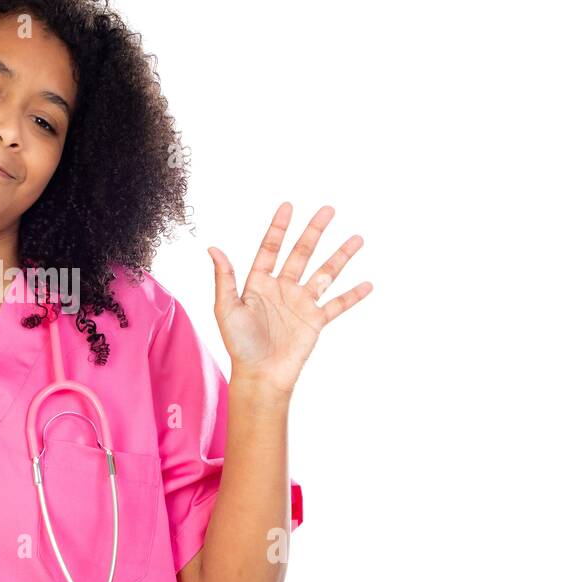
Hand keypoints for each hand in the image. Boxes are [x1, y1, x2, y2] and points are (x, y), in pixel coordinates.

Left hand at [208, 203, 371, 394]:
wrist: (260, 375)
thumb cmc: (239, 344)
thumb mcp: (226, 308)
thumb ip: (224, 278)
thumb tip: (213, 248)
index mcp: (259, 283)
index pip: (270, 249)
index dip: (279, 228)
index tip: (288, 206)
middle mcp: (282, 289)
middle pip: (302, 253)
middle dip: (314, 231)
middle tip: (328, 209)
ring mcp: (301, 304)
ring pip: (325, 273)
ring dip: (341, 256)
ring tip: (357, 238)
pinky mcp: (315, 321)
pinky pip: (337, 305)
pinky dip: (353, 295)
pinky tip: (368, 284)